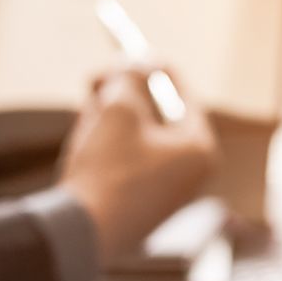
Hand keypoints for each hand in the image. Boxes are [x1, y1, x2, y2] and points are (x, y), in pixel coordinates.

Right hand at [58, 68, 216, 266]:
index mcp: (200, 148)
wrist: (81, 232)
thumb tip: (135, 65)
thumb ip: (130, 77)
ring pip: (138, 137)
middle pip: (158, 115)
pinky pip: (128, 163)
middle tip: (96, 78)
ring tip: (86, 108)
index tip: (130, 48)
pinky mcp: (141, 207)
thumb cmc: (108, 169)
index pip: (180, 93)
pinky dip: (107, 145)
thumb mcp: (119, 108)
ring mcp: (167, 193)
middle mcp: (192, 173)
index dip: (151, 66)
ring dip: (110, 117)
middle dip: (124, 93)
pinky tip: (85, 139)